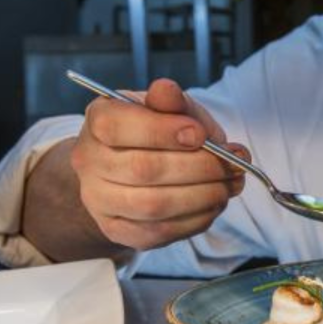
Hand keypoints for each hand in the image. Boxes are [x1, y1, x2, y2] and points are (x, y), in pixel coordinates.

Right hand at [69, 78, 246, 250]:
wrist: (133, 166)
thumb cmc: (155, 130)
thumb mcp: (167, 107)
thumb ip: (172, 102)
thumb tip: (168, 91)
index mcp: (97, 121)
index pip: (118, 127)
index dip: (163, 132)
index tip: (200, 134)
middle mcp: (89, 162)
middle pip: (142, 170)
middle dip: (198, 167)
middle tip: (232, 164)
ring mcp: (99, 200)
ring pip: (153, 206)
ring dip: (202, 196)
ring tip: (229, 184)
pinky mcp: (118, 229)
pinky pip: (159, 232)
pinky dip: (195, 219)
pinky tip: (213, 203)